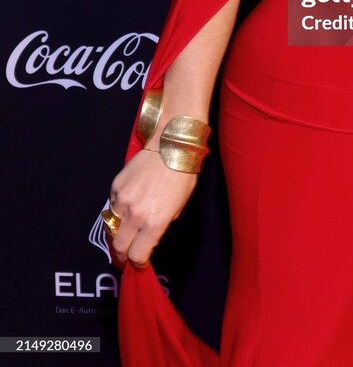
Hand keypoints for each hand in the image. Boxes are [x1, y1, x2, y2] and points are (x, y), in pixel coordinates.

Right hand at [107, 149, 197, 268]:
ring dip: (118, 231)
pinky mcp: (115, 186)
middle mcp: (135, 214)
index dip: (138, 264)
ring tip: (126, 230)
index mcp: (154, 222)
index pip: (137, 255)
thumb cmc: (182, 176)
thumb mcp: (179, 207)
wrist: (171, 146)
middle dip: (122, 255)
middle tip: (125, 256)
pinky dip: (118, 209)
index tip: (139, 264)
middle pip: (118, 247)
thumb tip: (149, 238)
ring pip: (111, 227)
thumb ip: (161, 226)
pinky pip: (112, 206)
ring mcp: (123, 200)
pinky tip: (129, 203)